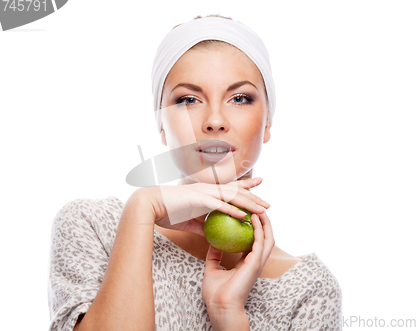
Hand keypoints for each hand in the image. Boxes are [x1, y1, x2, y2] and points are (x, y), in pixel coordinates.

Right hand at [138, 178, 269, 236]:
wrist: (149, 205)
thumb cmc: (167, 212)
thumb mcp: (189, 221)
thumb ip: (201, 225)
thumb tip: (209, 234)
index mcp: (207, 191)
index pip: (231, 187)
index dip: (247, 186)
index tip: (260, 185)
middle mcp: (208, 189)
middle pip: (237, 190)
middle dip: (254, 195)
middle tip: (269, 203)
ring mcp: (204, 192)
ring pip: (232, 196)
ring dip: (249, 203)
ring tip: (262, 210)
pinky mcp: (198, 199)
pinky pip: (219, 205)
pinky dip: (232, 210)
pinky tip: (243, 216)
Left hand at [201, 211, 274, 325]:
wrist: (219, 306)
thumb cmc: (216, 293)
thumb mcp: (212, 269)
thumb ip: (214, 256)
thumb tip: (211, 243)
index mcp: (247, 263)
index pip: (254, 241)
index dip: (254, 227)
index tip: (248, 214)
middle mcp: (255, 261)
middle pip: (265, 237)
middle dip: (264, 222)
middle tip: (257, 207)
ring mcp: (257, 262)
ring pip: (268, 237)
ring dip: (266, 222)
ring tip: (259, 208)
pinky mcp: (255, 263)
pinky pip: (260, 241)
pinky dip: (259, 228)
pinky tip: (254, 218)